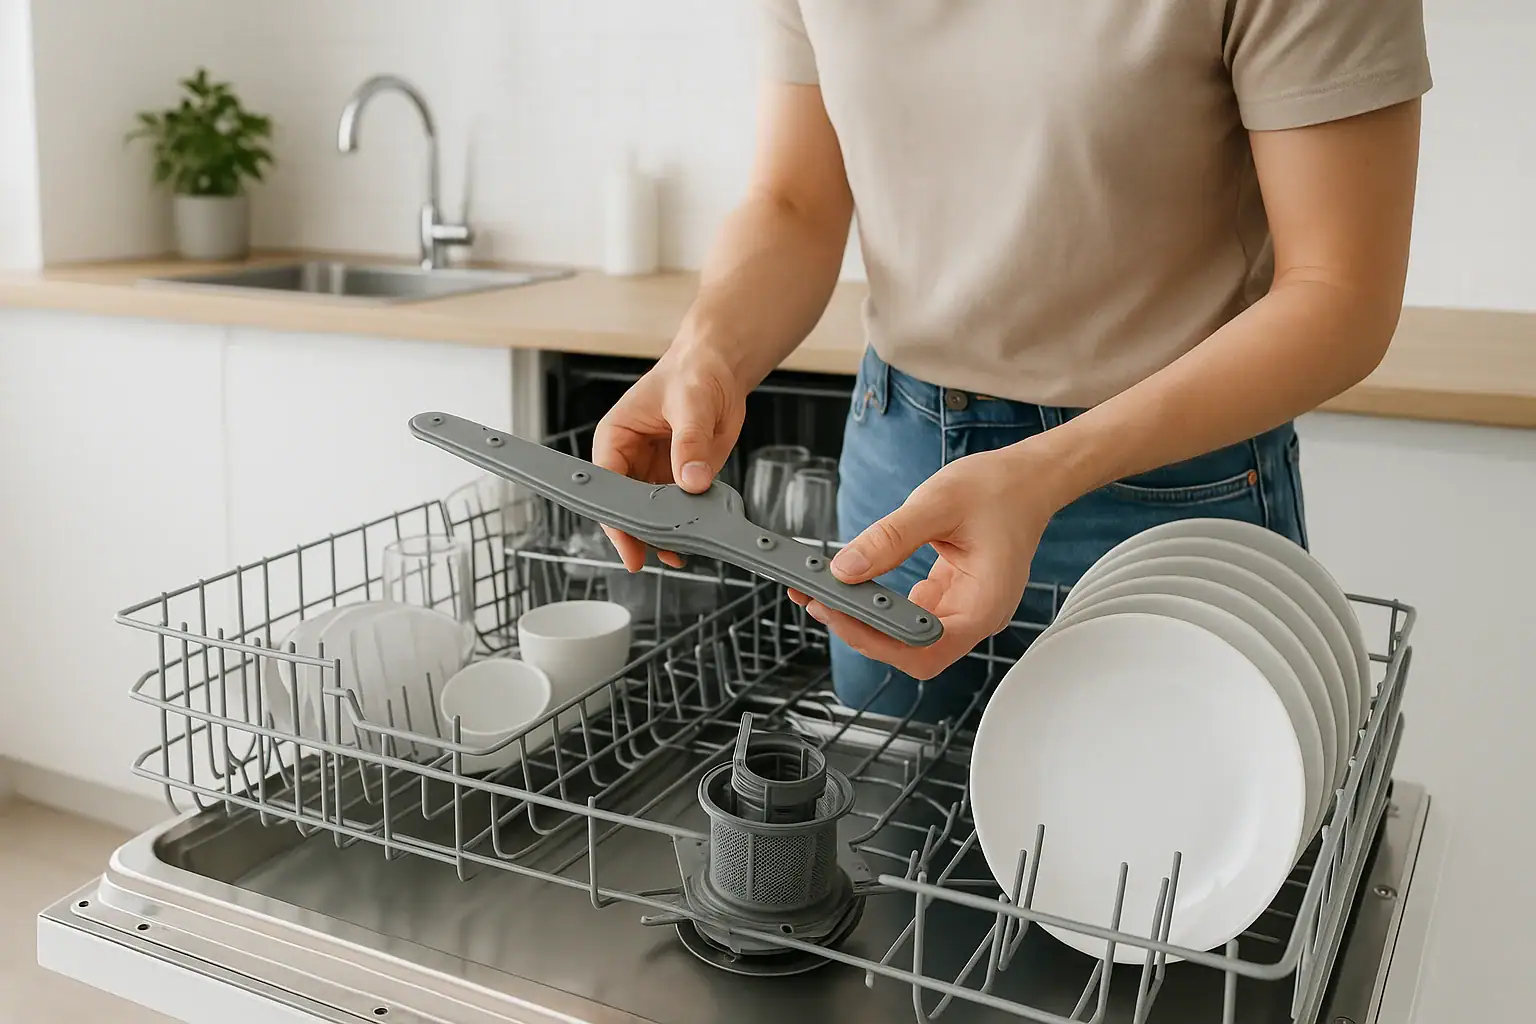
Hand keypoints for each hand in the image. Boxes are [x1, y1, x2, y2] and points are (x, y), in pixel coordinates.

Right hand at [591, 344, 746, 570]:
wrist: (720, 368)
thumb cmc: (693, 372)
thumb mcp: (690, 404)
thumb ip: (690, 443)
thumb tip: (692, 480)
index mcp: (615, 438)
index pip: (606, 484)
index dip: (614, 517)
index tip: (627, 543)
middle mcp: (630, 459)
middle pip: (625, 507)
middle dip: (638, 533)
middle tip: (654, 556)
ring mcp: (654, 472)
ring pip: (649, 515)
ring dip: (662, 535)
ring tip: (679, 553)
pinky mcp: (679, 479)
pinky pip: (677, 510)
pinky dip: (685, 527)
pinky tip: (693, 542)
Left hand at [788, 446, 1056, 679]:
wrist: (1029, 477)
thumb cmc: (1000, 488)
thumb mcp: (938, 504)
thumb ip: (890, 539)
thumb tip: (846, 568)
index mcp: (983, 605)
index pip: (925, 649)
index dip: (878, 640)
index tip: (840, 613)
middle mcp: (975, 616)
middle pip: (913, 651)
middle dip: (863, 632)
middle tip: (821, 602)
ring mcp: (963, 608)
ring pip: (908, 636)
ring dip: (867, 620)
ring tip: (827, 593)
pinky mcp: (952, 596)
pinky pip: (911, 613)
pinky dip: (880, 604)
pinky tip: (856, 583)